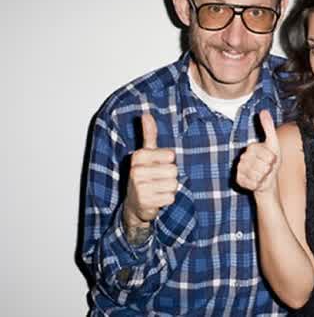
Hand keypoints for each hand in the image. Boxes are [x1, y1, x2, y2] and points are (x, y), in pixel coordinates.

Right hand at [123, 113, 177, 228]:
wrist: (134, 204)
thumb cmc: (143, 175)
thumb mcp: (145, 154)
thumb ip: (148, 134)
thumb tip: (146, 114)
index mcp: (138, 156)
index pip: (170, 155)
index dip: (168, 161)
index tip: (157, 165)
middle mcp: (136, 171)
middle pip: (174, 170)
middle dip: (170, 176)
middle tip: (158, 179)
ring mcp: (139, 187)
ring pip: (173, 184)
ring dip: (169, 188)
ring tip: (157, 188)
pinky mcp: (145, 202)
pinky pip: (171, 197)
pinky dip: (167, 199)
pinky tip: (157, 198)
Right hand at [237, 110, 279, 195]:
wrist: (266, 180)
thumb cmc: (271, 161)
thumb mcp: (273, 144)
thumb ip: (268, 127)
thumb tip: (263, 110)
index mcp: (252, 147)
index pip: (269, 156)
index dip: (273, 161)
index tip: (272, 160)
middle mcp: (243, 157)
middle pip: (263, 167)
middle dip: (269, 170)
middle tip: (267, 169)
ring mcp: (240, 169)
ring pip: (257, 176)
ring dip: (263, 178)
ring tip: (262, 175)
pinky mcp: (239, 180)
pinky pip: (252, 184)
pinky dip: (257, 185)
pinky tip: (257, 182)